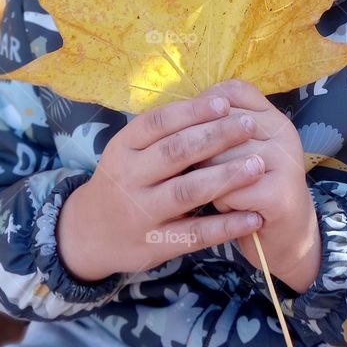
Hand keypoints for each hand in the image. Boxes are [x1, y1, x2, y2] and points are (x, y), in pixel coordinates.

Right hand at [56, 91, 267, 282]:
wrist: (89, 234)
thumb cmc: (122, 182)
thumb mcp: (127, 152)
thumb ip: (163, 133)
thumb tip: (215, 102)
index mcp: (123, 148)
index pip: (157, 123)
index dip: (192, 111)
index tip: (224, 103)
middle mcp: (129, 178)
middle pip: (175, 152)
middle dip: (216, 137)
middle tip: (249, 127)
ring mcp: (142, 213)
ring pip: (187, 191)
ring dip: (226, 177)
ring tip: (258, 165)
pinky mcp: (156, 243)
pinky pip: (196, 234)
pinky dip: (226, 225)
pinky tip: (253, 216)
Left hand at [191, 78, 321, 292]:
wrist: (284, 237)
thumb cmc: (249, 191)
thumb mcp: (238, 152)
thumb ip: (218, 128)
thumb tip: (179, 112)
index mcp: (272, 116)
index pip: (231, 91)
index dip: (202, 107)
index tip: (189, 130)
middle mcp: (283, 131)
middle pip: (219, 124)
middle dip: (199, 150)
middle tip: (196, 171)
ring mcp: (285, 160)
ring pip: (220, 157)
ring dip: (206, 178)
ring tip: (215, 191)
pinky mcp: (279, 193)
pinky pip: (229, 190)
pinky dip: (220, 202)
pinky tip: (227, 209)